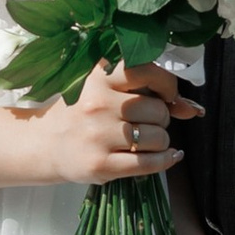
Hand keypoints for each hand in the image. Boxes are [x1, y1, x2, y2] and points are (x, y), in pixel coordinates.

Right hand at [24, 59, 201, 188]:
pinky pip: (149, 163)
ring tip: (145, 141)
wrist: (43, 144)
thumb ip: (147, 92)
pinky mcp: (100, 164)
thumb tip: (192, 108)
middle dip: (161, 118)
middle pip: (158, 109)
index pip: (147, 71)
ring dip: (161, 141)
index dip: (167, 86)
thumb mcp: (104, 91)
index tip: (166, 96)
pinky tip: (167, 156)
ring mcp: (98, 135)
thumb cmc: (79, 114)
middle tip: (147, 122)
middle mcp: (97, 103)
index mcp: (98, 77)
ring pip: (157, 137)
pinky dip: (165, 160)